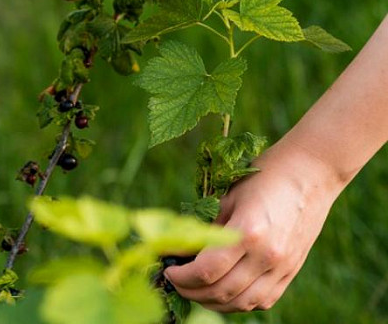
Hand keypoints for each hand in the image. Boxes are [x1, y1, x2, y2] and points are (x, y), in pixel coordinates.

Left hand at [165, 140, 345, 311]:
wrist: (310, 173)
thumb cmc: (263, 178)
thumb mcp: (227, 199)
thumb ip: (206, 230)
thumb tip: (178, 252)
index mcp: (248, 233)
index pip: (206, 271)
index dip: (180, 277)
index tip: (167, 270)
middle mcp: (267, 256)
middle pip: (221, 292)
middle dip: (190, 292)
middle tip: (175, 282)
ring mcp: (283, 267)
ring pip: (242, 303)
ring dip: (213, 302)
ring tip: (194, 290)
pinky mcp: (291, 272)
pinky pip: (262, 300)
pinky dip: (238, 302)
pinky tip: (223, 291)